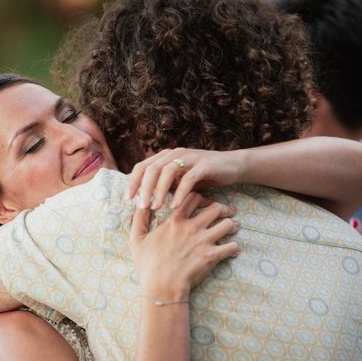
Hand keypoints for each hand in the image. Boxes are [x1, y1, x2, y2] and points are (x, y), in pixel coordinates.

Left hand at [127, 148, 242, 209]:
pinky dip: (180, 193)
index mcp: (166, 156)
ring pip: (167, 171)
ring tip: (154, 207)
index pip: (143, 166)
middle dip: (143, 188)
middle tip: (140, 207)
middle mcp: (176, 153)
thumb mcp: (180, 180)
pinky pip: (188, 179)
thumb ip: (165, 185)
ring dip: (159, 191)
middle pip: (152, 168)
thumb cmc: (204, 176)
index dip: (133, 181)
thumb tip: (144, 198)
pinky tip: (174, 206)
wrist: (233, 166)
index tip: (128, 198)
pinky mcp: (205, 165)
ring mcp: (190, 157)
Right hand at [129, 192, 239, 300]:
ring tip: (234, 227)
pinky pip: (231, 247)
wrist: (161, 287)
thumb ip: (139, 219)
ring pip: (227, 224)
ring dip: (232, 225)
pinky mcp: (211, 257)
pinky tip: (234, 249)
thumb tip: (139, 203)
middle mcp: (192, 228)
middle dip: (224, 208)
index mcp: (175, 221)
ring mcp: (203, 242)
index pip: (193, 197)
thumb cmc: (148, 265)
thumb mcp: (136, 239)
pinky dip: (235, 247)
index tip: (205, 203)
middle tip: (228, 212)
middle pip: (216, 207)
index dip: (202, 197)